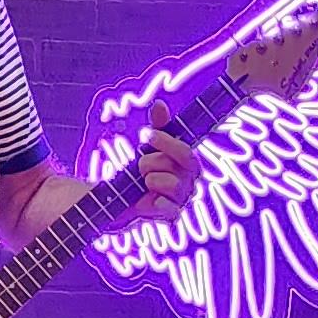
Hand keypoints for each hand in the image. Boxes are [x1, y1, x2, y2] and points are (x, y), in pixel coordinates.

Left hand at [122, 102, 204, 227]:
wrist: (128, 196)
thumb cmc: (145, 169)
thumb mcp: (150, 145)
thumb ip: (157, 126)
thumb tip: (159, 103)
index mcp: (188, 162)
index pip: (184, 151)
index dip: (167, 142)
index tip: (148, 135)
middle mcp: (190, 180)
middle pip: (172, 164)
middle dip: (150, 162)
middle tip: (141, 167)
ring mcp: (182, 198)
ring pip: (167, 183)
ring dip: (149, 180)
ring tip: (144, 183)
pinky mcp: (171, 214)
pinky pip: (169, 209)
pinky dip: (158, 204)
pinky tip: (152, 201)